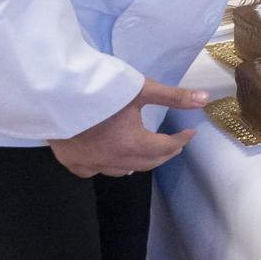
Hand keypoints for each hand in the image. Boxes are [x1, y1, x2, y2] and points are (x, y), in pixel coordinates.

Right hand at [49, 79, 208, 178]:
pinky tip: (110, 158)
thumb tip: (205, 100)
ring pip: (121, 170)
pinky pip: (94, 171)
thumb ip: (174, 97)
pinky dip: (108, 166)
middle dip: (163, 153)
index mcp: (131, 144)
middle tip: (174, 144)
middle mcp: (111, 160)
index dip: (180, 141)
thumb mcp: (141, 89)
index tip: (189, 133)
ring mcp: (88, 164)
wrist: (55, 92)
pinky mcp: (70, 161)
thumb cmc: (101, 88)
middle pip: (145, 163)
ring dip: (137, 162)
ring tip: (147, 150)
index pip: (164, 148)